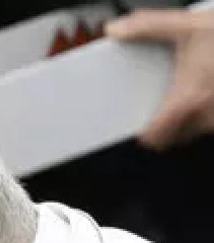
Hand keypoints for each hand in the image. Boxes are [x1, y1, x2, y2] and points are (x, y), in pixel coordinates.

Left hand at [107, 9, 213, 150]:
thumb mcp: (191, 25)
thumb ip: (150, 27)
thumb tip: (117, 30)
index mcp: (188, 99)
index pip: (154, 138)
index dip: (144, 133)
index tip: (141, 122)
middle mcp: (207, 116)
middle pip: (174, 136)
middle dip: (168, 123)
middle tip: (165, 102)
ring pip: (197, 129)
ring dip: (192, 115)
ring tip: (194, 88)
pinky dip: (210, 110)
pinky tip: (211, 87)